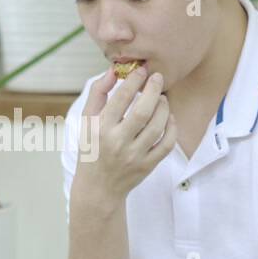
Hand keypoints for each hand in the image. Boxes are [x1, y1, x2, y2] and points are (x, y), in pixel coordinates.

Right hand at [74, 65, 177, 200]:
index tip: (142, 70)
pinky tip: (168, 118)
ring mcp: (134, 156)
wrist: (98, 188)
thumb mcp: (86, 122)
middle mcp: (117, 142)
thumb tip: (113, 71)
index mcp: (100, 129)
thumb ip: (97, 93)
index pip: (120, 98)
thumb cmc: (91, 149)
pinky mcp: (147, 166)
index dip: (134, 80)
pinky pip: (166, 144)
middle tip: (157, 78)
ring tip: (162, 98)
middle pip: (142, 111)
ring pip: (157, 127)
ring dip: (163, 107)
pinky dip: (171, 128)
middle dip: (153, 90)